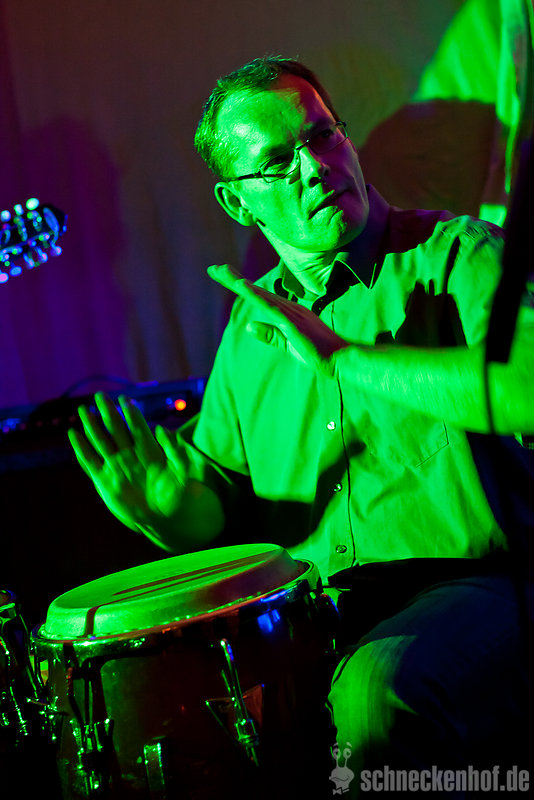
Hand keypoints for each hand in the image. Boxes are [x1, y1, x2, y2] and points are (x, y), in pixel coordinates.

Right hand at [68, 392, 187, 532]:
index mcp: (149, 452)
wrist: (167, 520)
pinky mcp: (105, 482)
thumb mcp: (183, 471)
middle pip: (117, 429)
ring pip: (101, 442)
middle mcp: (131, 457)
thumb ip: (174, 450)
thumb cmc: (178, 496)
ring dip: (92, 426)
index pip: (138, 427)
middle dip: (108, 412)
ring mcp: (117, 469)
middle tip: (100, 395)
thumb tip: (162, 428)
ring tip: (83, 409)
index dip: (131, 413)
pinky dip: (81, 449)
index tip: (125, 399)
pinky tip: (74, 434)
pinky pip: (90, 462)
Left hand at [207, 264, 347, 374]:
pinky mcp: (292, 321)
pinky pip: (270, 305)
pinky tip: (242, 286)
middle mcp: (289, 307)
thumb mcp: (288, 344)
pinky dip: (255, 295)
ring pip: (260, 294)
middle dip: (234, 280)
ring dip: (240, 283)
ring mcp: (291, 312)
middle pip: (256, 291)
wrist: (341, 359)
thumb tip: (249, 326)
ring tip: (221, 272)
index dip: (242, 286)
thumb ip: (270, 334)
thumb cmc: (319, 353)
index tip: (225, 276)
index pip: (259, 297)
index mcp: (288, 312)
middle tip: (214, 268)